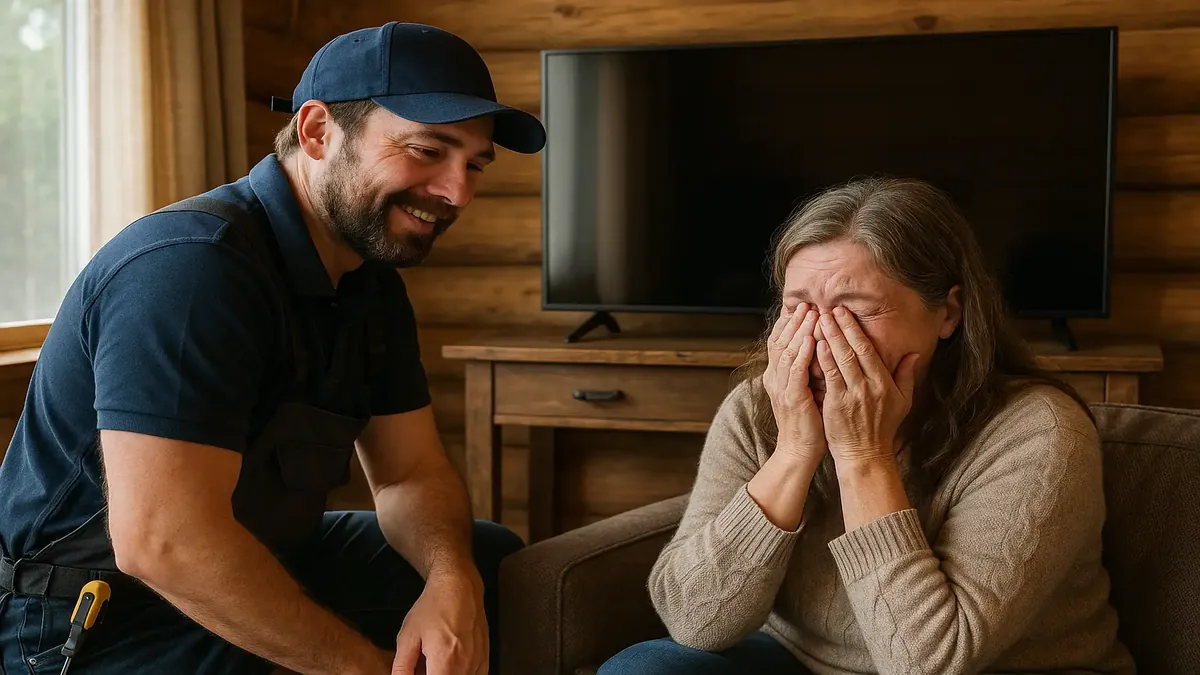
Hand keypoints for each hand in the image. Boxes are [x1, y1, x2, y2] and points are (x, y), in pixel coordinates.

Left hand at [392, 570, 487, 674]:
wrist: (459, 587)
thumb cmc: (434, 607)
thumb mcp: (408, 636)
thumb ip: (402, 667)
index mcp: (444, 661)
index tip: (418, 671)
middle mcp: (465, 665)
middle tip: (425, 667)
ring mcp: (478, 663)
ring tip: (436, 665)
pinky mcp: (485, 660)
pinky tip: (450, 666)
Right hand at [762, 303, 825, 470]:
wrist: (799, 450)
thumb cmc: (807, 421)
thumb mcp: (804, 389)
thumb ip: (808, 368)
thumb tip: (820, 346)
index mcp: (777, 376)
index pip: (779, 342)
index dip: (788, 324)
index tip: (800, 307)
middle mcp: (775, 378)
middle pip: (780, 341)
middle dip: (793, 321)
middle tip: (806, 303)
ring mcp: (781, 387)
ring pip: (788, 351)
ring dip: (799, 330)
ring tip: (810, 313)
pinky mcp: (792, 397)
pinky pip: (796, 370)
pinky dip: (803, 352)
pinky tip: (811, 338)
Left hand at [815, 307, 918, 464]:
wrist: (865, 455)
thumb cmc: (882, 428)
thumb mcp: (903, 402)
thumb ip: (906, 376)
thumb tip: (913, 354)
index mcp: (885, 383)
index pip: (869, 350)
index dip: (856, 330)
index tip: (845, 313)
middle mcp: (870, 387)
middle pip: (854, 351)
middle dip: (841, 328)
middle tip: (829, 309)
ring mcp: (852, 395)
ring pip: (841, 361)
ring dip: (830, 339)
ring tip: (819, 321)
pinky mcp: (837, 405)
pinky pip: (829, 377)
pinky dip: (823, 360)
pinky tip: (816, 346)